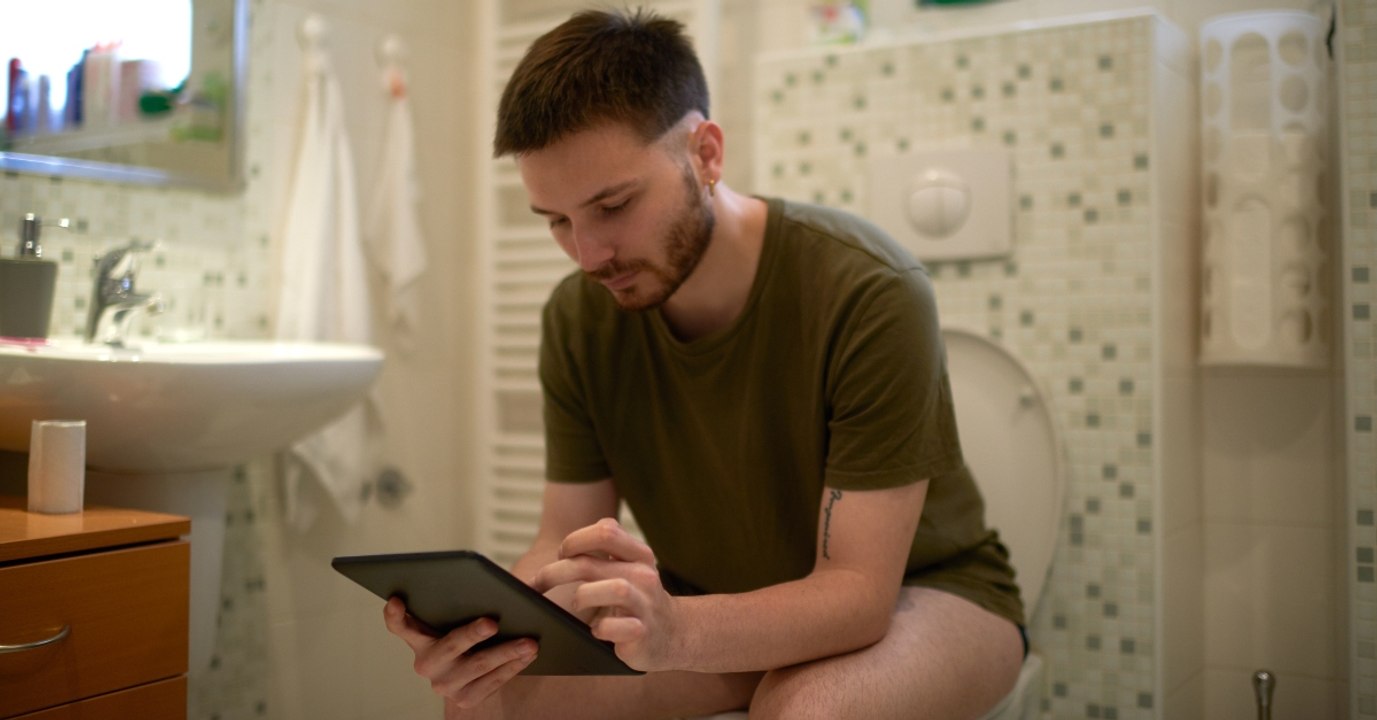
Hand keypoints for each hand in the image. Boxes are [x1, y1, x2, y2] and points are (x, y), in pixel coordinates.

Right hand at [383, 597, 537, 709]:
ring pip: (478, 666)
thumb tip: (484, 585)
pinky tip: (529, 655)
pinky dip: (513, 666)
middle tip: (492, 623)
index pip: (399, 625)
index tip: (397, 600)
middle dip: (472, 634)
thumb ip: (455, 599)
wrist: (474, 669)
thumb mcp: (453, 615)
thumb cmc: (464, 629)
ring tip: (528, 641)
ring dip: (506, 652)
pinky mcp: (465, 699)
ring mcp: (444, 685)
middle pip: (450, 646)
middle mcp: (426, 664)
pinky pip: (493, 682)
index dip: (395, 614)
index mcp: (418, 638)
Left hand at [531, 518, 681, 670]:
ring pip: (613, 589)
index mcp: (638, 554)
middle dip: (554, 573)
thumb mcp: (628, 569)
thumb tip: (558, 555)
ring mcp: (646, 604)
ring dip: (582, 597)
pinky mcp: (642, 632)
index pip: (605, 530)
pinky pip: (614, 627)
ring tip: (577, 604)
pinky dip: (599, 629)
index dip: (575, 540)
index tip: (562, 554)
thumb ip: (603, 555)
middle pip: (589, 563)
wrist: (673, 634)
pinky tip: (597, 631)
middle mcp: (644, 574)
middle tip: (540, 583)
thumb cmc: (637, 599)